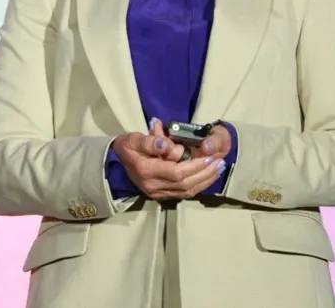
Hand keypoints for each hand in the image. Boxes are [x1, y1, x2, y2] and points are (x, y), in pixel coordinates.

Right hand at [111, 119, 225, 199]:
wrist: (114, 163)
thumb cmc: (126, 147)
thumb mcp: (133, 139)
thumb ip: (149, 140)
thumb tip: (166, 143)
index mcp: (147, 171)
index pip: (176, 172)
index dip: (195, 166)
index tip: (209, 157)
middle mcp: (153, 186)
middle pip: (185, 184)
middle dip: (205, 173)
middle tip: (220, 163)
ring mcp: (158, 193)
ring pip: (187, 191)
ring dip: (205, 180)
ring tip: (219, 169)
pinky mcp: (162, 196)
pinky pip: (185, 193)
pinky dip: (199, 185)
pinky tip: (208, 176)